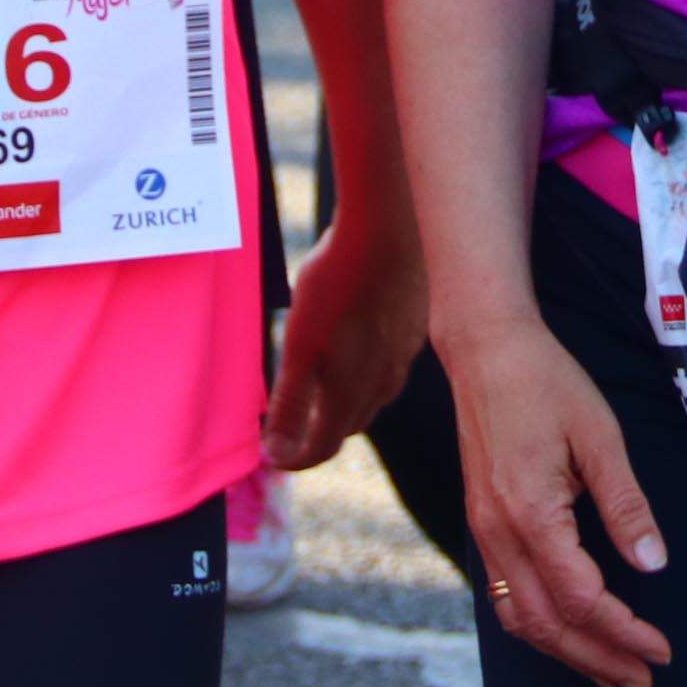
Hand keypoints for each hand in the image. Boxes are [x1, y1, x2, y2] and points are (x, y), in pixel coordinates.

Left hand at [264, 209, 426, 469]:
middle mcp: (383, 383)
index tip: (273, 455)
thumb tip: (275, 451)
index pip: (322, 448)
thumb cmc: (336, 283)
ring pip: (372, 399)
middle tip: (289, 422)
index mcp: (350, 392)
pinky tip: (354, 347)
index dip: (295, 458)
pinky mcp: (414, 329)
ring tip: (318, 387)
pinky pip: (389, 368)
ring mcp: (403, 356)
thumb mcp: (298, 343)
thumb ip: (288, 401)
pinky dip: (364, 375)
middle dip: (317, 433)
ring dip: (342, 405)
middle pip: (347, 427)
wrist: (389, 228)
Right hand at [444, 312, 669, 686]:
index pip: (582, 599)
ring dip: (568, 653)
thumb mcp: (599, 436)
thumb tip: (653, 563)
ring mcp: (484, 532)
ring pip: (521, 619)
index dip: (624, 632)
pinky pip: (503, 596)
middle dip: (599, 659)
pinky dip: (538, 627)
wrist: (485, 350)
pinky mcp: (482, 524)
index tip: (661, 650)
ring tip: (610, 673)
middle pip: (549, 624)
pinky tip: (565, 633)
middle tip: (643, 680)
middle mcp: (499, 533)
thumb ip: (625, 504)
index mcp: (531, 513)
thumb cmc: (545, 383)